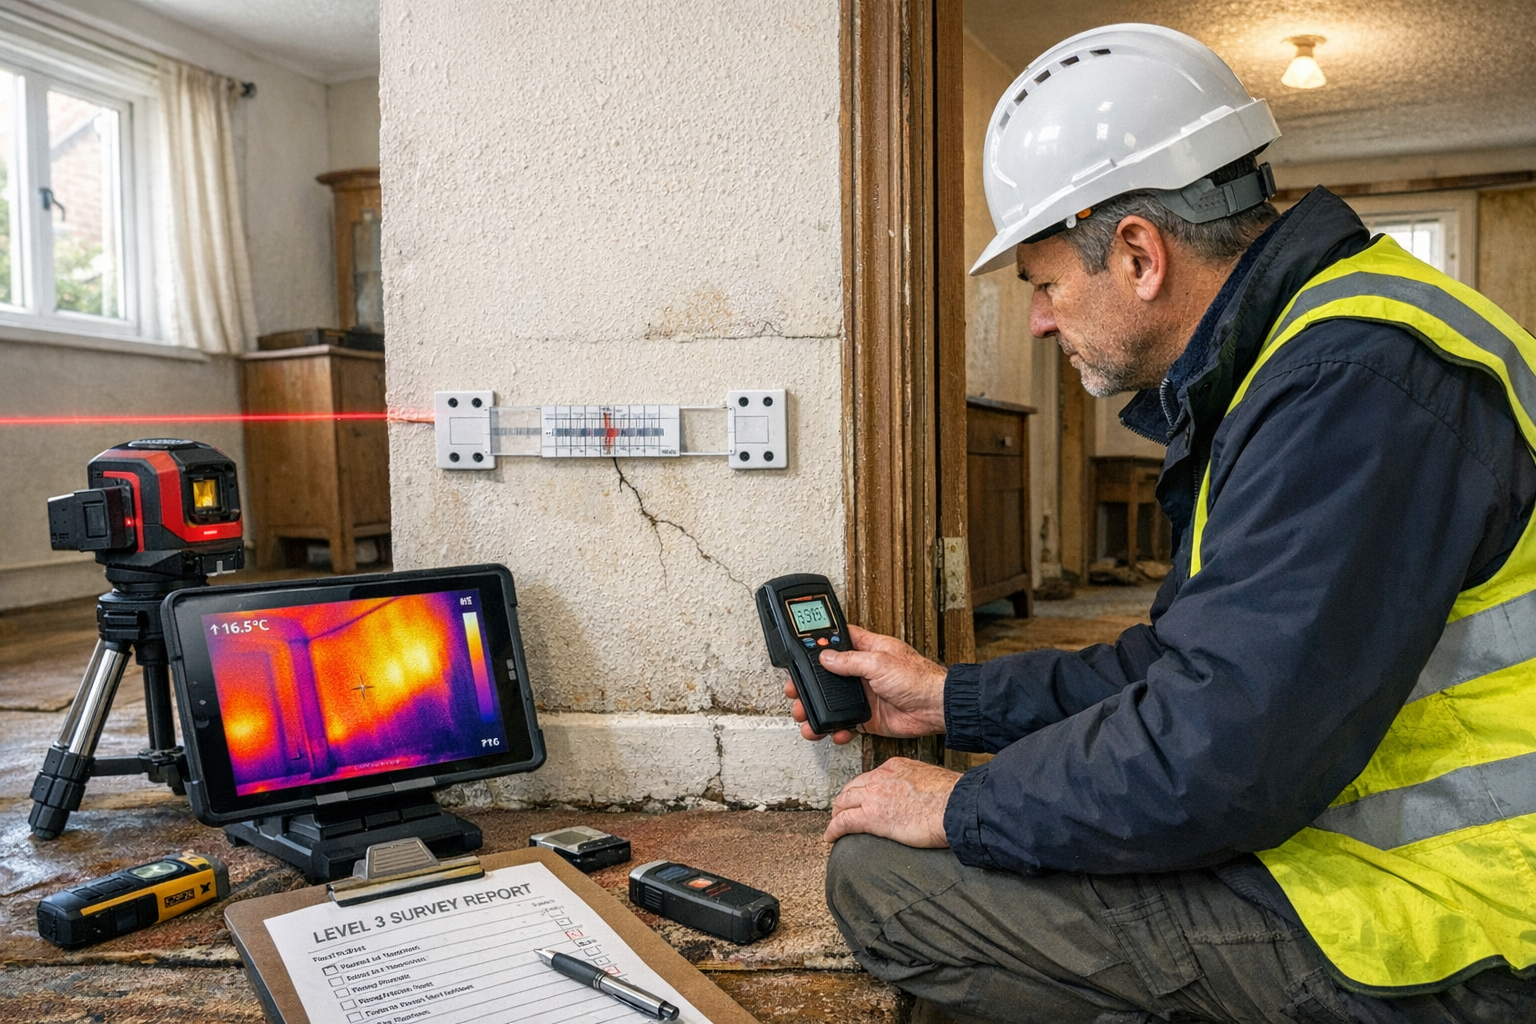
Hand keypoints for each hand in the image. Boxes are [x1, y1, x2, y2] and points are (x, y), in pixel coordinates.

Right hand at [783, 624, 946, 743]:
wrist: (935, 709)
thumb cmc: (919, 679)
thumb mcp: (879, 662)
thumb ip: (850, 661)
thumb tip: (826, 657)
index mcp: (868, 649)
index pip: (837, 641)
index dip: (818, 645)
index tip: (800, 653)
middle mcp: (864, 671)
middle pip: (828, 674)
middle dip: (809, 683)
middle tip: (795, 691)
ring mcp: (865, 694)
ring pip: (832, 701)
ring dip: (817, 709)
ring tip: (804, 715)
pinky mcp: (868, 716)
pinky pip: (845, 722)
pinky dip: (836, 728)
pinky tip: (831, 730)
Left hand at [824, 757, 957, 846]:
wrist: (956, 806)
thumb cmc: (953, 798)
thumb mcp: (933, 781)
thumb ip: (920, 786)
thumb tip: (923, 798)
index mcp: (896, 767)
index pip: (870, 777)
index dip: (862, 790)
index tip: (862, 799)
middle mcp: (881, 777)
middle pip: (852, 788)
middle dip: (845, 800)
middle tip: (843, 812)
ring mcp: (874, 796)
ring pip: (844, 802)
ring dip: (837, 814)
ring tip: (835, 825)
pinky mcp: (871, 817)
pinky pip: (843, 823)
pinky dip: (833, 830)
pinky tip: (830, 837)